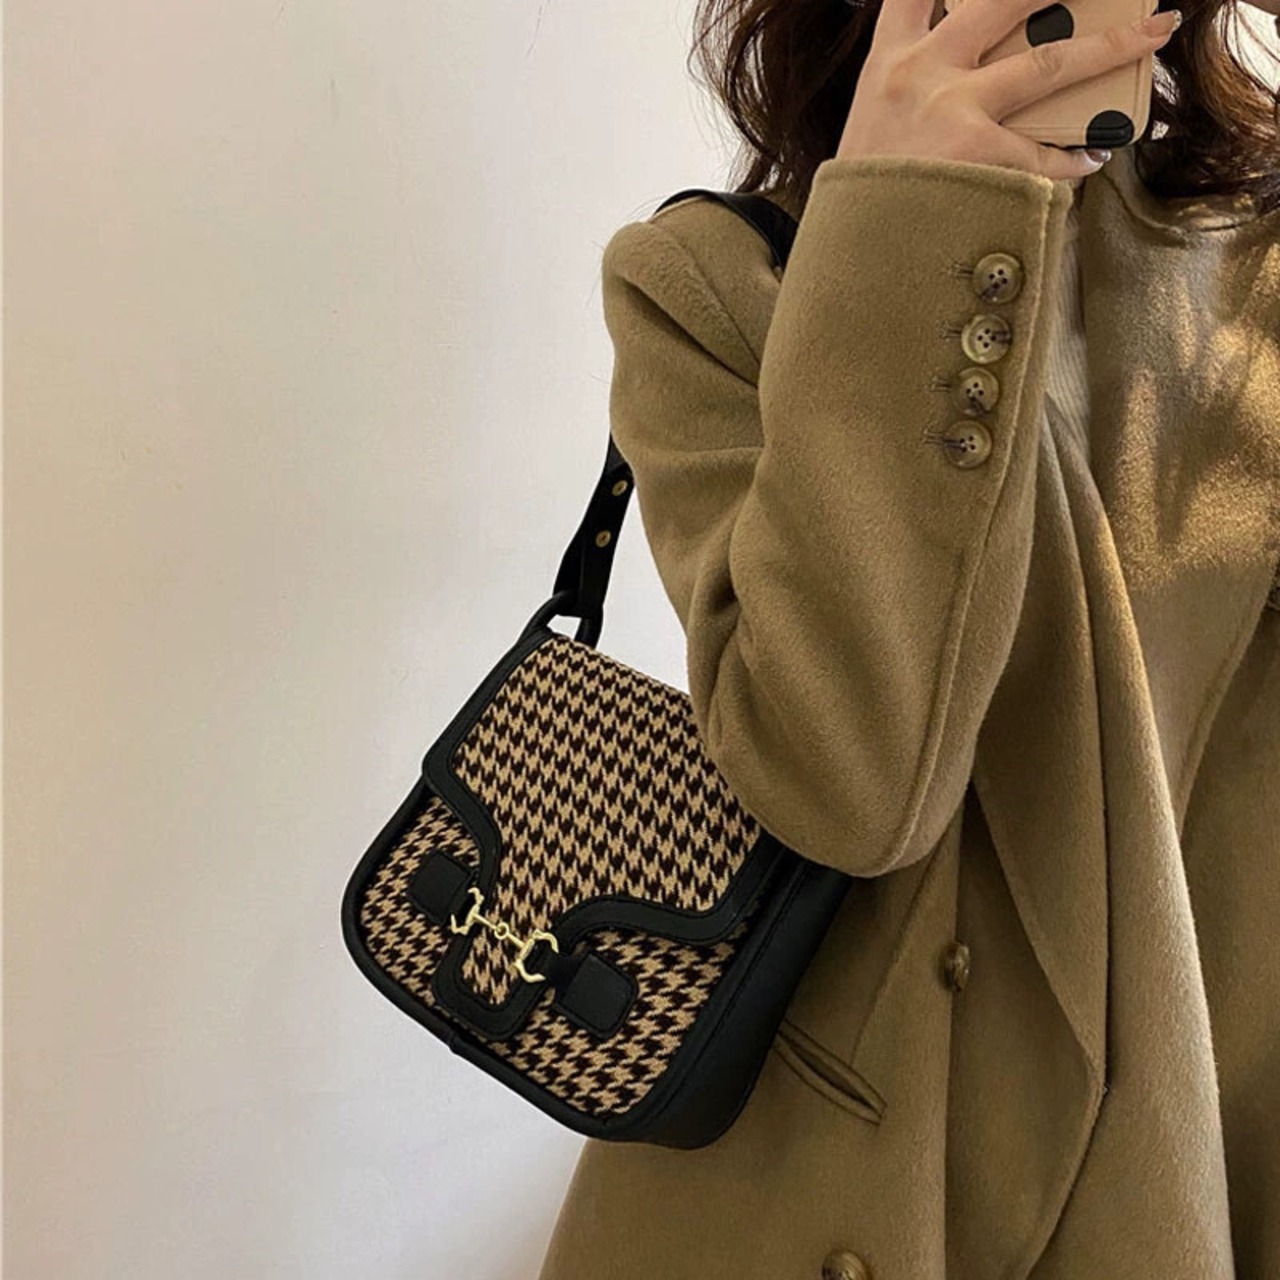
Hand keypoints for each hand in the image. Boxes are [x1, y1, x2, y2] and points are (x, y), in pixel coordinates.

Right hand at [835, 0, 1181, 178]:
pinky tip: (1090, 158)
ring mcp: (953, 112)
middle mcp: (921, 74)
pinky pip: (1043, 153)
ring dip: (1110, 47)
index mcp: (887, 65)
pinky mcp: (981, 157)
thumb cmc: (858, 204)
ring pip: (1050, 62)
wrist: (845, 263)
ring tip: (1150, 34)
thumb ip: (906, 96)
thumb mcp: (868, 132)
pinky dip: (1071, 158)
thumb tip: (962, 84)